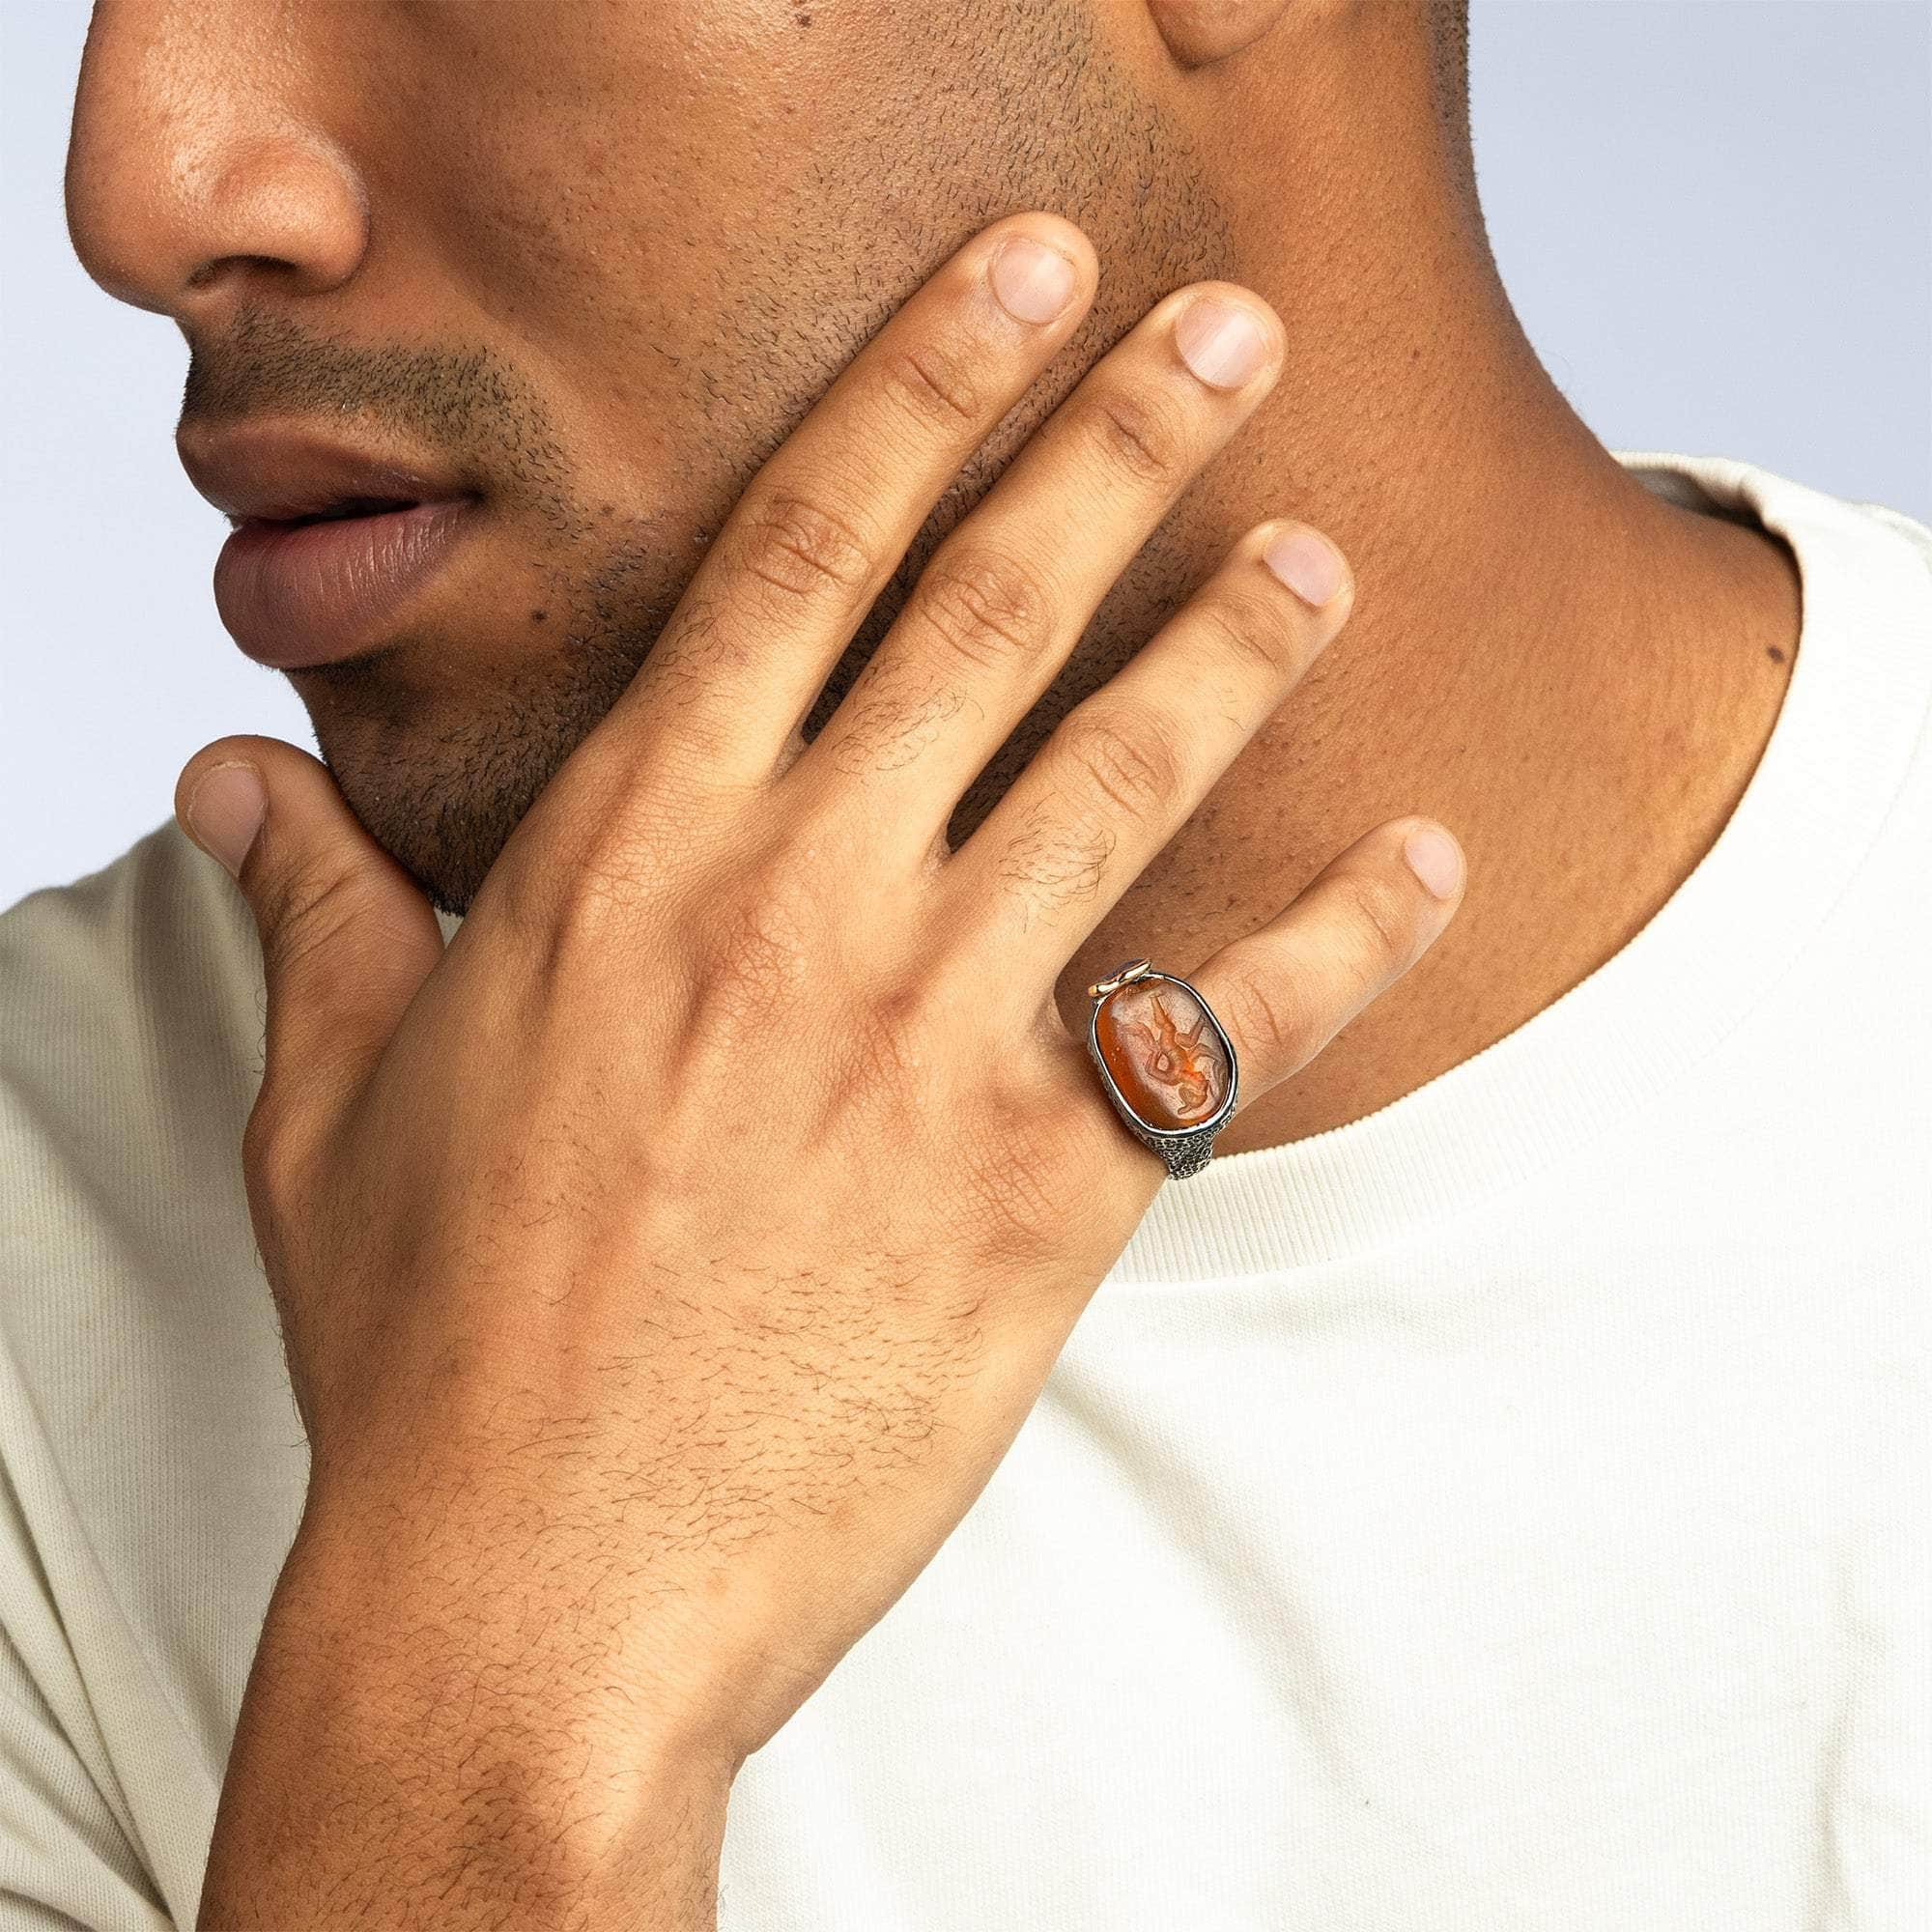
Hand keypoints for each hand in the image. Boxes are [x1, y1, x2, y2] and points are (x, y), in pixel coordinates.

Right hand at [177, 211, 1462, 1914]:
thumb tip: (229, 783)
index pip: (798, 546)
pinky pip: (1222, 1029)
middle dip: (1119, 442)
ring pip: (1123, 777)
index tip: (1015, 280)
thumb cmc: (433, 1344)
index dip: (917, 386)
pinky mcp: (1035, 1189)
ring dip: (1239, 646)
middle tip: (1225, 332)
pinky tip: (1420, 860)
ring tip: (1323, 555)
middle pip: (992, 609)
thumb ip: (318, 907)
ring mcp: (925, 1036)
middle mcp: (795, 901)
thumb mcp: (337, 1098)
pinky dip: (1342, 942)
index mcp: (632, 849)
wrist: (534, 1587)